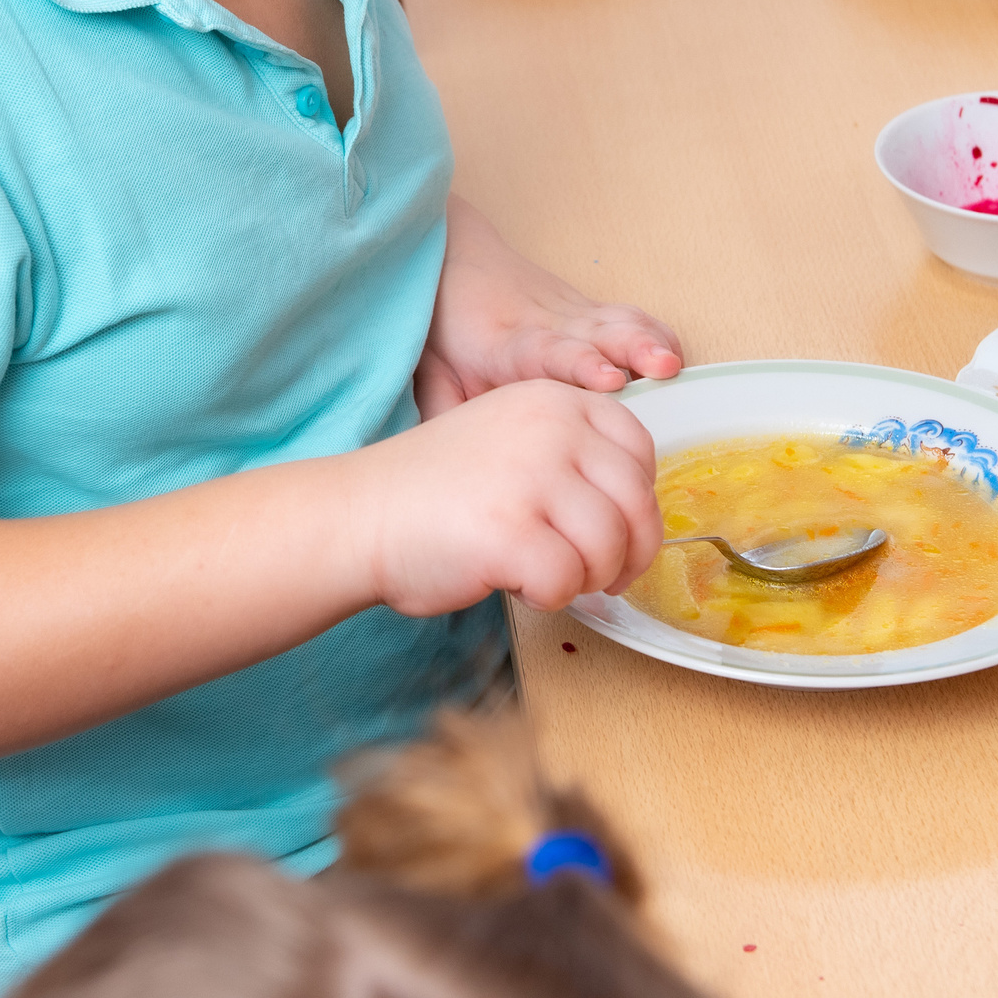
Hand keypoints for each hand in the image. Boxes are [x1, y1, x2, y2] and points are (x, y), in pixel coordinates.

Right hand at [345, 379, 661, 615]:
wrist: (358, 514)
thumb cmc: (435, 491)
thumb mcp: (512, 440)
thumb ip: (571, 456)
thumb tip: (636, 511)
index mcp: (554, 400)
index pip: (639, 449)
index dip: (639, 501)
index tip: (621, 529)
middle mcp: (550, 428)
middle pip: (635, 504)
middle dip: (629, 554)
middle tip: (604, 577)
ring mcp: (532, 477)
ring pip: (610, 548)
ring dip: (587, 579)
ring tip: (549, 578)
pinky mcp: (512, 532)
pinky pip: (568, 582)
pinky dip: (551, 597)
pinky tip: (518, 585)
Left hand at [415, 196, 684, 416]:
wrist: (454, 267)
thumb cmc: (447, 332)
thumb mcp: (434, 377)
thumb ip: (447, 417)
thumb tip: (453, 469)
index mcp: (511, 345)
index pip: (551, 353)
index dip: (582, 364)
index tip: (609, 379)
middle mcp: (550, 325)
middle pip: (599, 334)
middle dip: (632, 350)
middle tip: (661, 368)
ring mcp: (574, 315)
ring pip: (620, 323)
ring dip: (650, 344)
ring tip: (674, 365)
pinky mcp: (591, 313)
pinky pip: (630, 320)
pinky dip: (655, 337)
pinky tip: (675, 358)